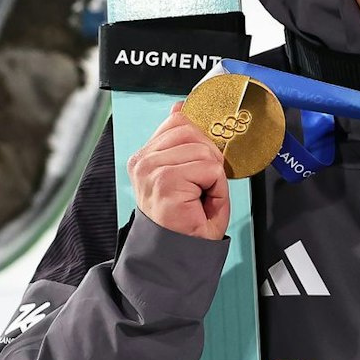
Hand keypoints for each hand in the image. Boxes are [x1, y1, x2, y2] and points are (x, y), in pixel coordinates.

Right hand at [128, 103, 230, 241]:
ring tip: (199, 196)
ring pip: (204, 150)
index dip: (201, 138)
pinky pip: (209, 169)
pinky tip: (200, 203)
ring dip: (213, 175)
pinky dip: (215, 187)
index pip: (179, 120)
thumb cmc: (185, 219)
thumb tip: (182, 103)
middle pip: (193, 130)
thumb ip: (184, 139)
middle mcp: (143, 160)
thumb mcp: (186, 171)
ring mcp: (151, 169)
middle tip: (202, 185)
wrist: (178, 255)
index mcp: (146, 155)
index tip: (204, 159)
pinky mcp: (165, 181)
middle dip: (209, 157)